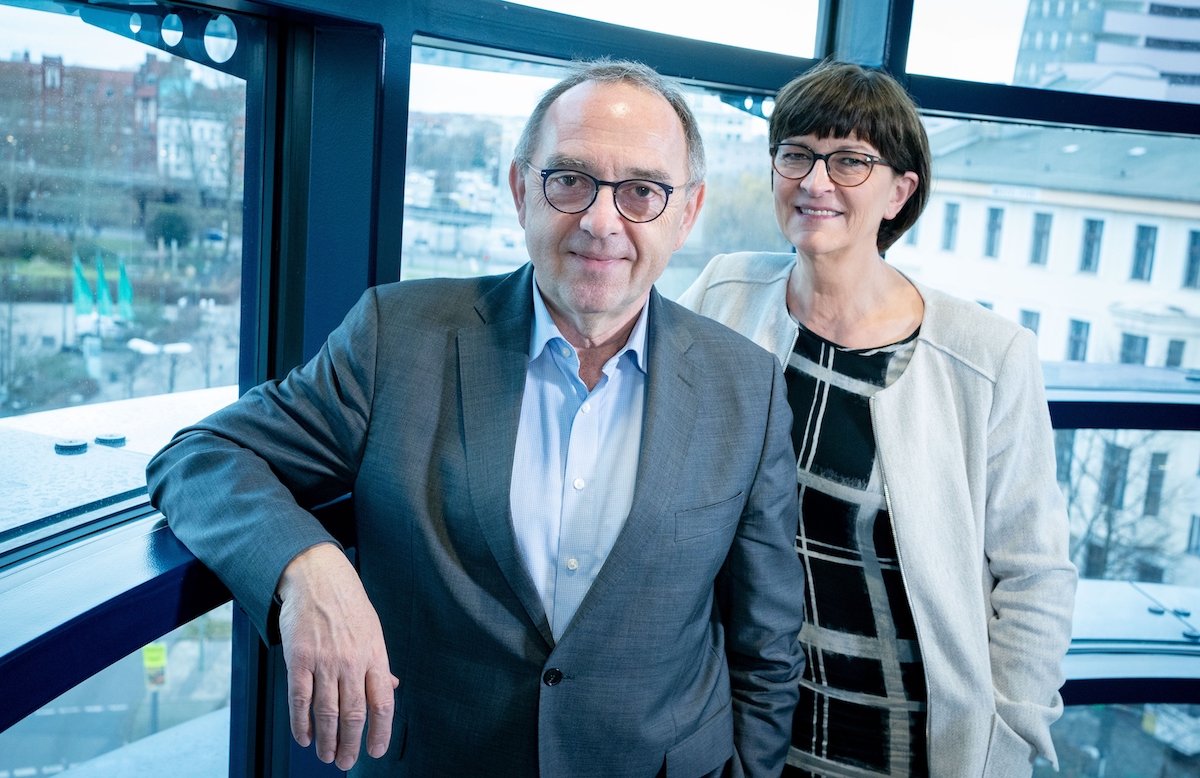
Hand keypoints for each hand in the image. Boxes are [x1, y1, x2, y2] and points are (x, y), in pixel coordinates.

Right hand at [276, 542, 398, 769]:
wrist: (317, 576)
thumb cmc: (347, 602)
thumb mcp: (373, 630)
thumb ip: (379, 663)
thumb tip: (392, 687)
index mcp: (374, 655)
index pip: (382, 703)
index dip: (380, 732)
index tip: (376, 750)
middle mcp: (352, 662)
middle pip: (354, 714)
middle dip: (351, 744)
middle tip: (346, 762)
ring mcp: (325, 662)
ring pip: (328, 713)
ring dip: (328, 740)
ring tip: (327, 756)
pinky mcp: (299, 660)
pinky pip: (300, 700)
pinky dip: (302, 724)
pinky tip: (305, 737)